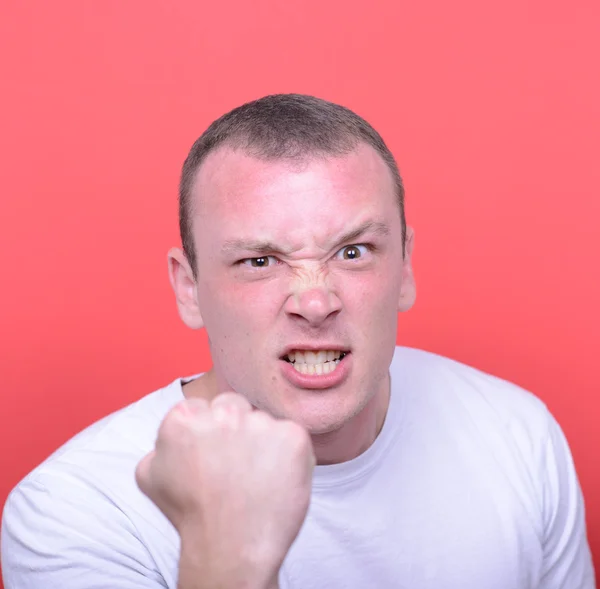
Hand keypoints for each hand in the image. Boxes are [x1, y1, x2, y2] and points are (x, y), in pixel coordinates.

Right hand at [136, 393, 314, 587]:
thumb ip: (161, 442)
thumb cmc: (191, 515)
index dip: (209, 435)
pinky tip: (275, 480)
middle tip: (234, 466)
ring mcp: (261, 423)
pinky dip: (287, 456)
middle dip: (234, 429)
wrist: (231, 549)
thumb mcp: (151, 476)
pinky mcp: (292, 436)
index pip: (204, 408)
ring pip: (263, 422)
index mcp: (184, 416)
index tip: (211, 458)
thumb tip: (175, 429)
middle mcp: (224, 412)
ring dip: (261, 443)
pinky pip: (291, 436)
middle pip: (234, 406)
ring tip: (254, 480)